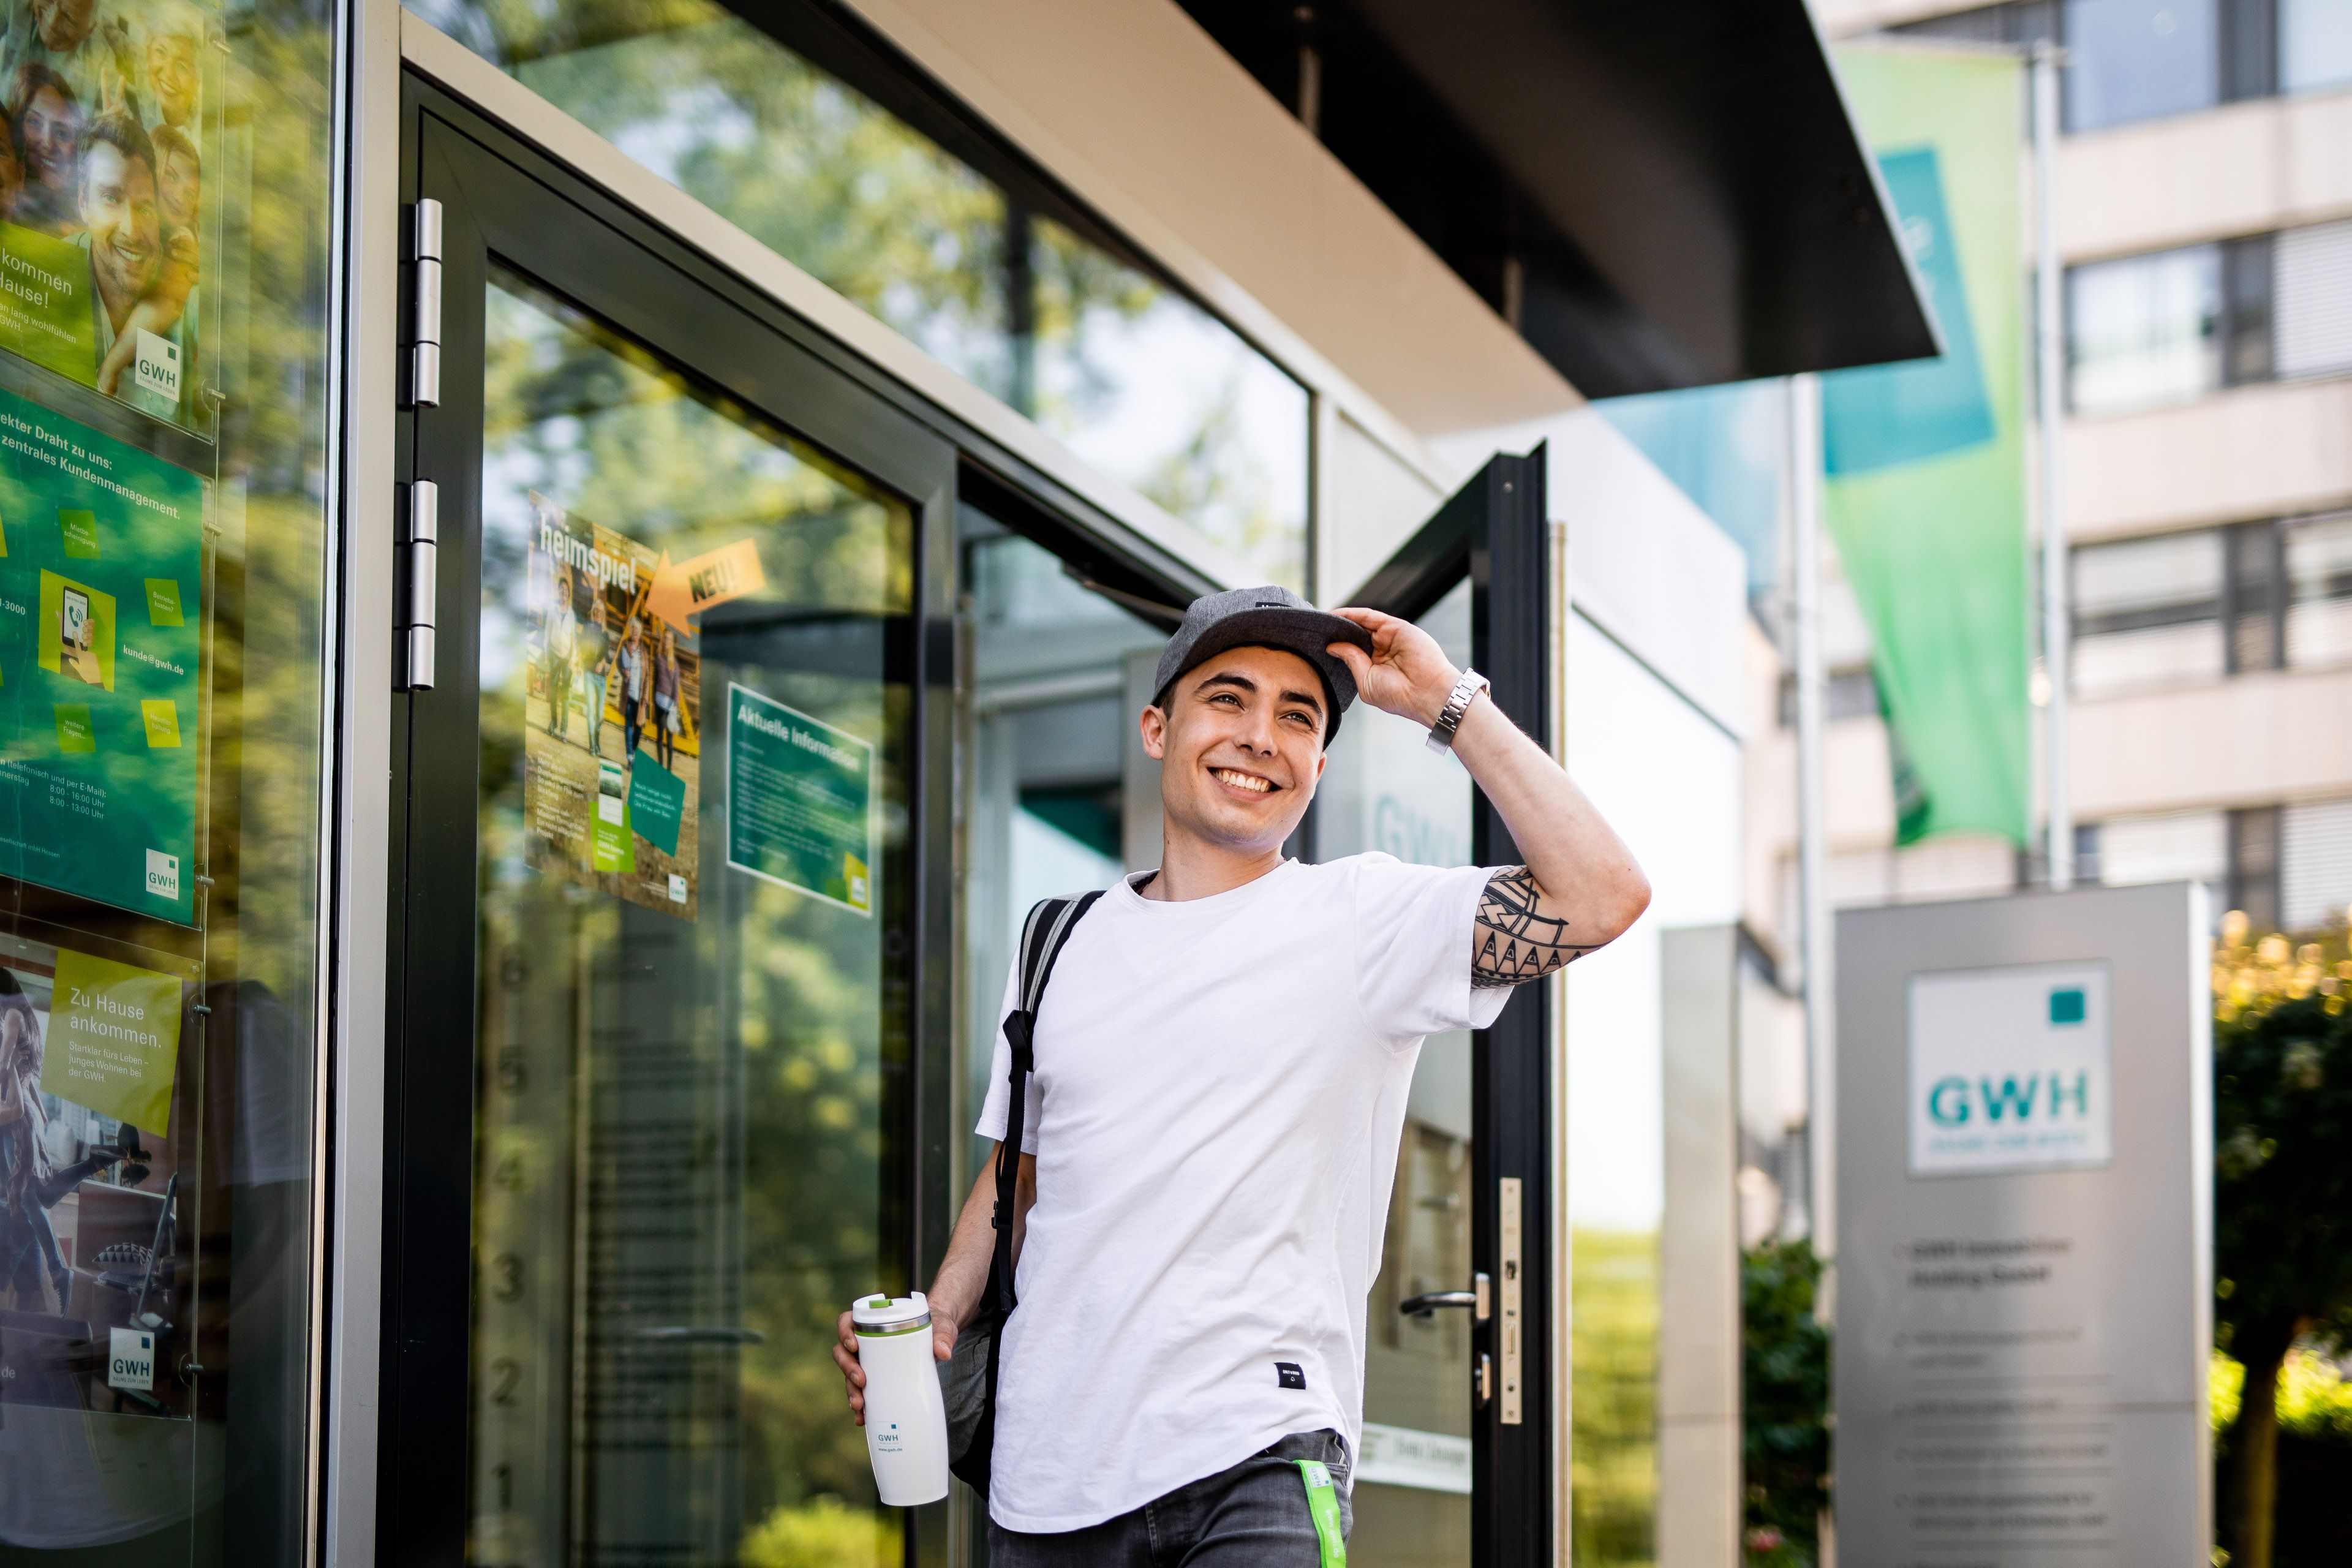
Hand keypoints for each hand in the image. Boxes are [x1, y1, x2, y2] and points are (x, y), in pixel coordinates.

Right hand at [833, 1306, 960, 1426]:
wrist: (941, 1338)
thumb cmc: (936, 1325)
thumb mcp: (941, 1325)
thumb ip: (942, 1335)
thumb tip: (943, 1353)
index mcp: (872, 1322)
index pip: (847, 1322)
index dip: (844, 1333)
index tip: (854, 1346)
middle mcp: (865, 1342)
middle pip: (843, 1353)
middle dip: (847, 1368)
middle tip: (861, 1381)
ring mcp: (868, 1361)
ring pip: (848, 1375)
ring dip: (851, 1390)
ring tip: (860, 1405)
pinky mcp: (876, 1379)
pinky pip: (862, 1392)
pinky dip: (861, 1406)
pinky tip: (862, 1418)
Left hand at [1328, 606, 1461, 727]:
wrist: (1426, 694)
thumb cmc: (1399, 696)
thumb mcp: (1366, 681)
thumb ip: (1351, 660)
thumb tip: (1331, 646)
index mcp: (1375, 665)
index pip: (1351, 650)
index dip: (1335, 645)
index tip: (1316, 642)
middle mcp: (1383, 650)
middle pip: (1354, 635)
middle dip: (1336, 631)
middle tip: (1314, 628)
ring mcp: (1390, 638)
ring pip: (1361, 624)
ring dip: (1342, 620)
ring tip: (1321, 620)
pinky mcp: (1396, 627)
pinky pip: (1370, 616)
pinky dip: (1353, 614)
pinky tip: (1336, 614)